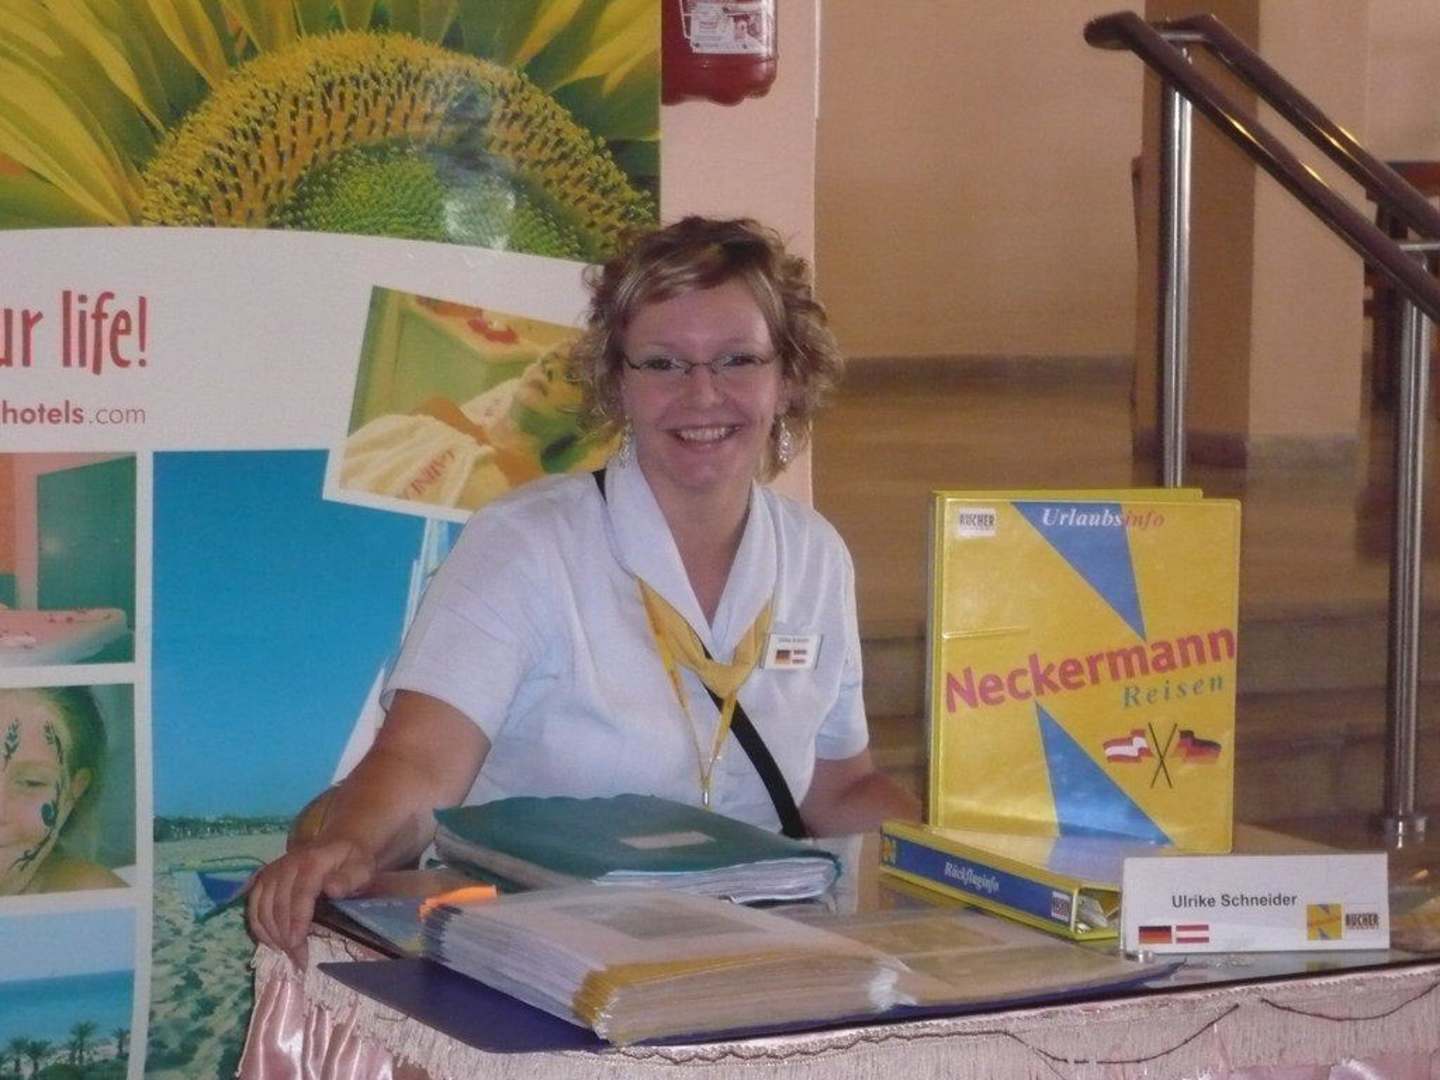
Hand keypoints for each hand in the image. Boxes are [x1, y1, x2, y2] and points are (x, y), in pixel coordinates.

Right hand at [245, 838, 375, 968]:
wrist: (338, 844)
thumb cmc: (353, 862)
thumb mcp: (362, 868)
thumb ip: (349, 879)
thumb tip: (332, 889)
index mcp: (312, 862)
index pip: (300, 894)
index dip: (297, 922)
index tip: (297, 945)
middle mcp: (287, 865)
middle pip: (279, 905)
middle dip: (286, 936)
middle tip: (298, 959)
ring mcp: (272, 872)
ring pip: (262, 909)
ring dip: (271, 935)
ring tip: (287, 954)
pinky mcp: (264, 879)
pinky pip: (253, 907)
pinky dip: (259, 928)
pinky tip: (271, 943)